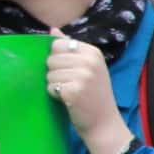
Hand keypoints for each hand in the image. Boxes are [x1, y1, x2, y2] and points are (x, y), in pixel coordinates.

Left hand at [47, 35, 129, 153]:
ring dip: (54, 84)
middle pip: (51, 58)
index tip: (70, 70)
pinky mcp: (73, 91)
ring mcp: (82, 76)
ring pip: (49, 73)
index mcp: (93, 52)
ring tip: (70, 92)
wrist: (104, 124)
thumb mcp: (88, 67)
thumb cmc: (94, 95)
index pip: (58, 44)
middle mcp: (89, 61)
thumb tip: (52, 30)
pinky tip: (68, 100)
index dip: (57, 58)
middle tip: (70, 84)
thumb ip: (70, 47)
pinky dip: (54, 95)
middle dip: (55, 72)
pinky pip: (50, 87)